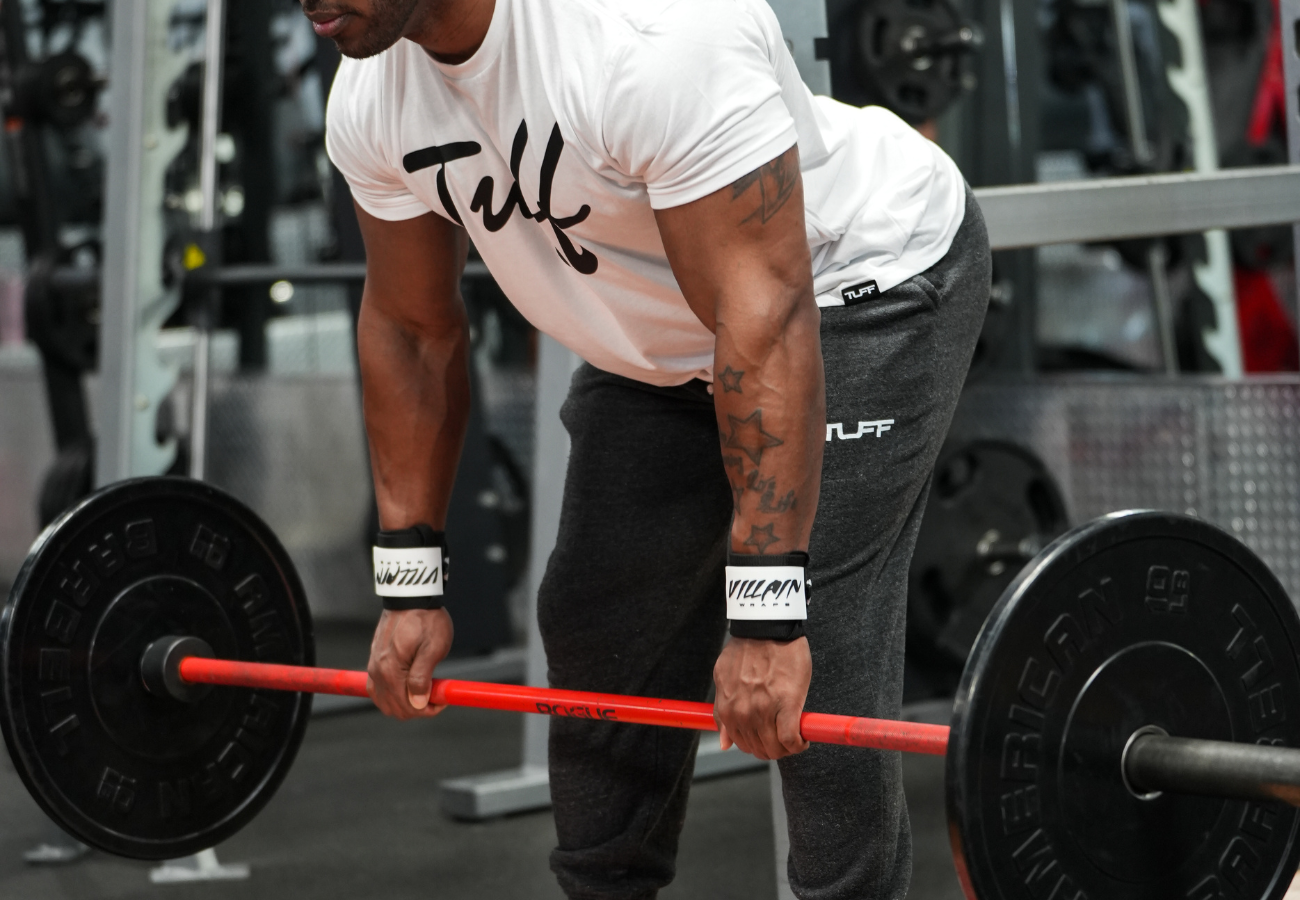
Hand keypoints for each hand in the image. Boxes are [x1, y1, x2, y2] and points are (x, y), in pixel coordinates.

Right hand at [367, 608, 453, 719]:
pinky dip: (392, 694)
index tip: (442, 701)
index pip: (405, 707)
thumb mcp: (432, 649)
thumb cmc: (426, 619)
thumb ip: (422, 678)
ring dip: (404, 703)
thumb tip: (417, 703)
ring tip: (424, 691)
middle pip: (392, 708)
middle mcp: (377, 671)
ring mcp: (373, 665)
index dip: (426, 710)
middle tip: (435, 697)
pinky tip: (408, 687)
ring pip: (383, 701)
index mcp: (390, 670)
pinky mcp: (375, 659)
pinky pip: (378, 688)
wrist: (411, 596)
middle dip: (416, 709)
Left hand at [713, 636, 811, 759]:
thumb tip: (725, 743)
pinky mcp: (788, 706)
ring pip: (776, 748)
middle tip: (782, 737)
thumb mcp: (724, 679)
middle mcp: (744, 713)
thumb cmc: (747, 648)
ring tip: (794, 736)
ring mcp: (765, 711)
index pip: (741, 744)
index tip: (767, 740)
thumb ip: (722, 712)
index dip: (756, 746)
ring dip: (786, 748)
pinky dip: (799, 744)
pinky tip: (803, 738)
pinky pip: (791, 739)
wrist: (766, 627)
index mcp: (729, 708)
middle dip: (772, 748)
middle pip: (760, 749)